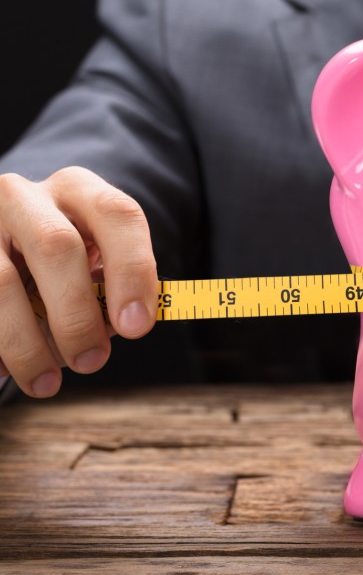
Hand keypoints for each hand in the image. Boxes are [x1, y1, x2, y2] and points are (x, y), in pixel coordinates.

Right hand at [0, 167, 157, 397]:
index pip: (117, 215)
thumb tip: (119, 326)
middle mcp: (26, 196)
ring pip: (0, 281)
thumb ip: (109, 289)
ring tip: (46, 384)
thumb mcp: (93, 264)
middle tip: (91, 362)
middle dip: (76, 314)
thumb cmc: (64, 266)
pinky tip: (4, 372)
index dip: (133, 270)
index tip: (136, 327)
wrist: (4, 247)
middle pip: (55, 246)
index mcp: (79, 190)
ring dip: (25, 341)